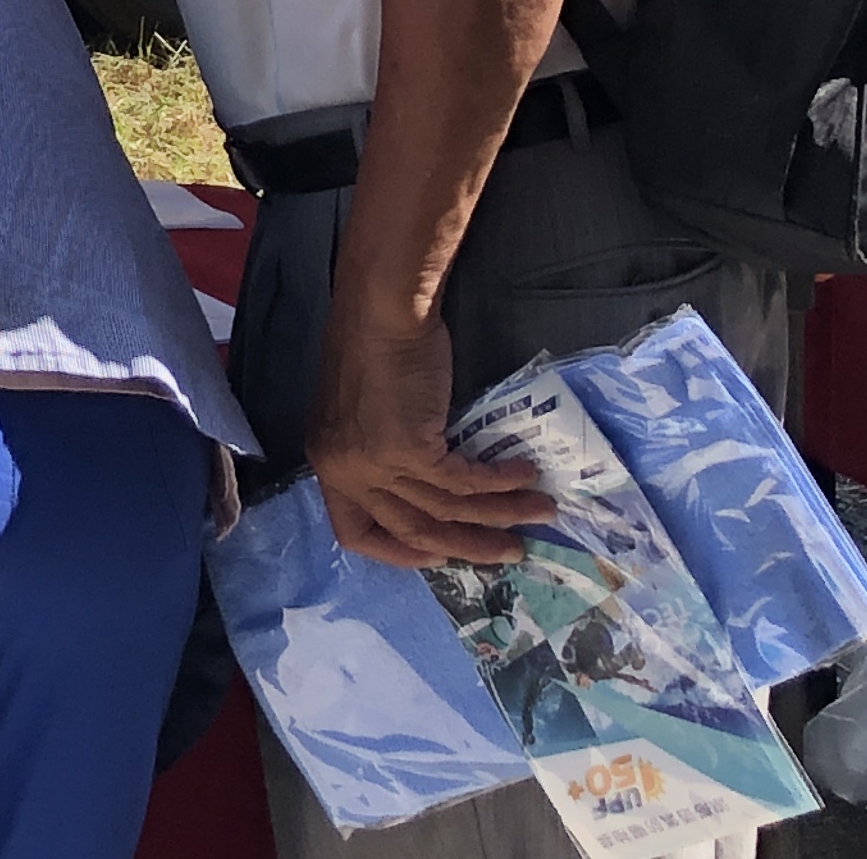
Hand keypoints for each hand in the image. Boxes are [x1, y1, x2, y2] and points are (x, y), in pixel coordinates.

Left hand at [310, 305, 554, 567]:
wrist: (382, 309)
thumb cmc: (373, 348)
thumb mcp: (364, 414)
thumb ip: (381, 455)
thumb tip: (430, 489)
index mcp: (327, 464)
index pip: (354, 533)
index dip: (398, 553)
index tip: (438, 557)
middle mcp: (345, 471)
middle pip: (412, 529)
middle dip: (468, 546)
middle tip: (509, 552)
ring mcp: (375, 462)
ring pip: (447, 509)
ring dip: (501, 515)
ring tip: (540, 514)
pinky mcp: (408, 449)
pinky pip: (465, 481)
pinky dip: (500, 483)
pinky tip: (526, 476)